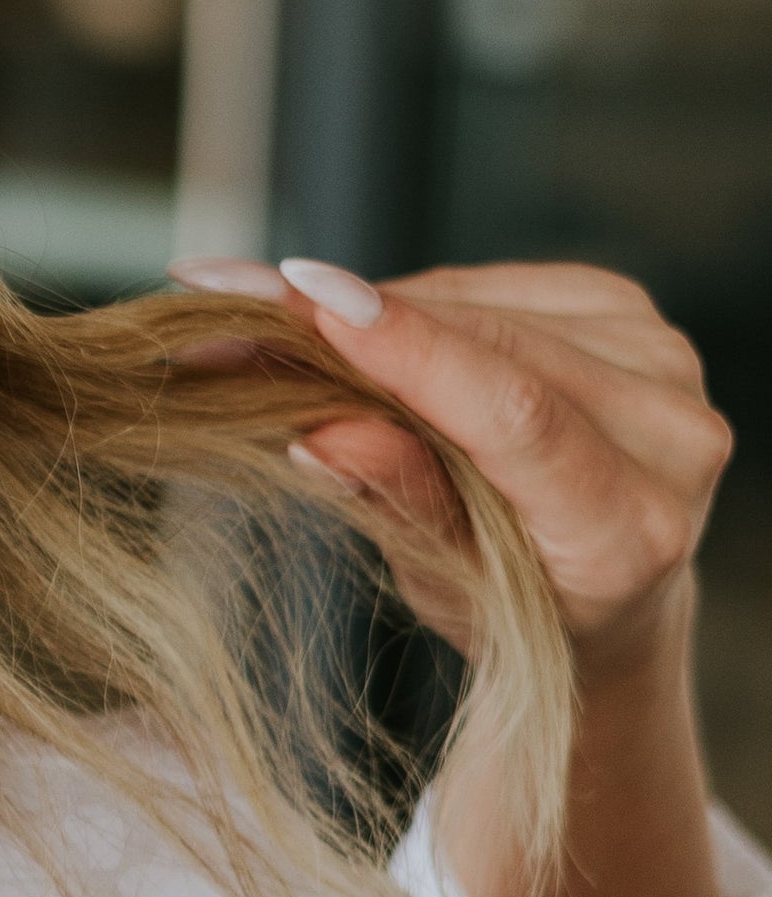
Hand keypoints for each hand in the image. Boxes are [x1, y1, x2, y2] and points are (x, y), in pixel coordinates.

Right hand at [174, 254, 729, 896]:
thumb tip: (318, 428)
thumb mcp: (443, 584)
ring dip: (371, 312)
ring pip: (483, 310)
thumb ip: (398, 500)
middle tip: (221, 307)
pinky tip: (366, 332)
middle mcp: (675, 436)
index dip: (408, 352)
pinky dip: (418, 308)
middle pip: (490, 349)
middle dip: (349, 322)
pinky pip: (496, 291)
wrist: (605, 594)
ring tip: (269, 326)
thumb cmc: (514, 605)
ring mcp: (666, 363)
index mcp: (633, 529)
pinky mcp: (634, 314)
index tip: (303, 299)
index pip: (516, 415)